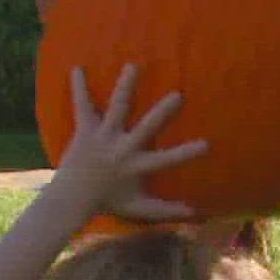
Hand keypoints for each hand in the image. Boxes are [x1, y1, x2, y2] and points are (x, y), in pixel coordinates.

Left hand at [57, 64, 207, 220]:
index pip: (167, 159)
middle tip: (178, 95)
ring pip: (117, 108)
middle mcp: (123, 148)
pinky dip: (79, 87)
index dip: (187, 152)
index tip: (207, 143)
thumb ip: (165, 209)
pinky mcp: (86, 130)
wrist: (72, 198)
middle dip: (162, 112)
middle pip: (147, 127)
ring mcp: (104, 136)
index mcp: (137, 165)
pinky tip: (77, 68)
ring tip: (133, 66)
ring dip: (125, 87)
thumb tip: (193, 213)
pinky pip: (82, 106)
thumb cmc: (108, 201)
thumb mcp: (139, 208)